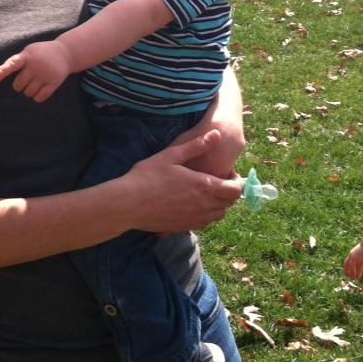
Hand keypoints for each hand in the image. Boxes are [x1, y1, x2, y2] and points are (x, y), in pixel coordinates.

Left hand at [0, 40, 71, 101]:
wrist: (65, 52)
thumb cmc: (41, 53)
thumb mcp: (29, 51)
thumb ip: (14, 61)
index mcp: (27, 56)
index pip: (12, 64)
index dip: (2, 72)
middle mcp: (36, 65)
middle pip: (18, 85)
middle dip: (20, 85)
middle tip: (27, 78)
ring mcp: (45, 74)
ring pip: (28, 93)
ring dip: (29, 91)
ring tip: (36, 82)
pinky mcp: (54, 82)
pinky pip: (39, 98)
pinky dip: (37, 97)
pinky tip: (41, 89)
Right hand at [119, 129, 242, 232]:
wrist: (127, 204)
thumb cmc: (147, 176)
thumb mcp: (171, 155)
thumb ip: (196, 145)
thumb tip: (217, 134)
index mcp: (203, 186)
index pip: (235, 189)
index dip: (236, 181)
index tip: (226, 172)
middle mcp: (203, 206)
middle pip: (229, 204)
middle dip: (228, 192)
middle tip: (216, 180)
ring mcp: (193, 219)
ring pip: (218, 215)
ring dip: (218, 204)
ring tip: (204, 192)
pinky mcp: (183, 227)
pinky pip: (204, 223)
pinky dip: (205, 214)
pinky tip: (191, 203)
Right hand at [344, 244, 362, 278]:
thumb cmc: (360, 252)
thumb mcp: (354, 258)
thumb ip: (351, 265)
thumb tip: (350, 271)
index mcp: (351, 256)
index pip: (347, 264)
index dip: (346, 270)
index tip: (346, 275)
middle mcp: (355, 257)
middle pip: (353, 266)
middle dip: (352, 273)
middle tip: (353, 279)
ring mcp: (361, 258)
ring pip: (359, 267)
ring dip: (358, 272)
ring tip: (358, 278)